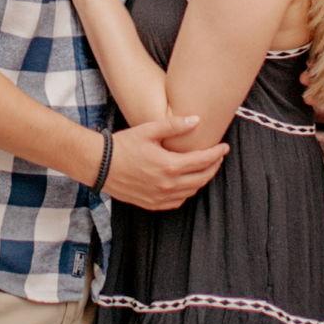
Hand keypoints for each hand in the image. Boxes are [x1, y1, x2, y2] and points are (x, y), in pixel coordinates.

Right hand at [103, 113, 227, 209]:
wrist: (99, 165)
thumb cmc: (122, 145)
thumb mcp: (148, 130)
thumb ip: (174, 125)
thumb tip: (197, 120)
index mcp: (169, 165)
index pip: (203, 161)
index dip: (217, 154)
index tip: (224, 147)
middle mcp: (167, 185)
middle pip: (202, 178)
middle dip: (213, 167)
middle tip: (218, 157)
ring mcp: (160, 197)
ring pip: (191, 191)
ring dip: (202, 180)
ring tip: (205, 168)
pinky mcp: (152, 204)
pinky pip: (178, 201)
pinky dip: (187, 192)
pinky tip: (187, 183)